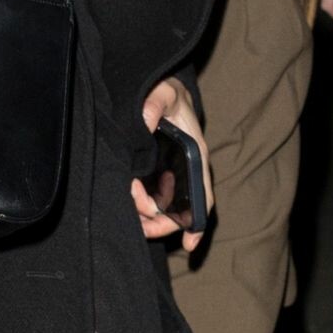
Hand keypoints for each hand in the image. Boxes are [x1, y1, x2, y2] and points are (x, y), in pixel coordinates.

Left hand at [131, 76, 211, 254]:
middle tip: (141, 228)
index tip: (190, 243)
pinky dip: (142, 206)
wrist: (158, 89)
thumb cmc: (167, 93)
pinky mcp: (155, 172)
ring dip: (148, 217)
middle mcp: (186, 169)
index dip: (198, 222)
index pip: (202, 195)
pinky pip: (151, 196)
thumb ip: (155, 104)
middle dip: (161, 223)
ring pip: (163, 206)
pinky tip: (130, 208)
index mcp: (195, 154)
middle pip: (180, 210)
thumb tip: (144, 120)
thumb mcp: (164, 93)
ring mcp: (171, 173)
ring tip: (131, 219)